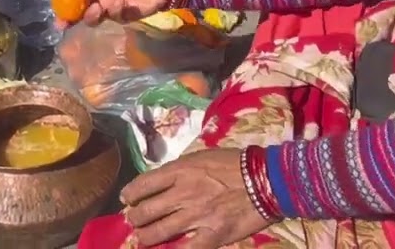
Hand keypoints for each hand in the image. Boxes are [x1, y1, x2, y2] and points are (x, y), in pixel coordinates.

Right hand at [51, 0, 170, 23]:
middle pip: (76, 5)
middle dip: (65, 13)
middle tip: (60, 20)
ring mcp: (108, 6)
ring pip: (89, 15)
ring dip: (88, 15)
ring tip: (95, 8)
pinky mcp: (121, 16)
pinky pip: (110, 17)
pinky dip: (112, 11)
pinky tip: (120, 3)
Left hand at [121, 149, 272, 247]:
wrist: (267, 179)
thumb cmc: (235, 164)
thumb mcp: (202, 157)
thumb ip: (180, 171)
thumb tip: (161, 182)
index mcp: (180, 172)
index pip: (143, 184)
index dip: (130, 194)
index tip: (127, 199)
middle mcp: (183, 194)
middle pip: (146, 211)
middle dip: (135, 218)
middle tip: (134, 220)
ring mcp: (197, 217)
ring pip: (159, 232)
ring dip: (146, 236)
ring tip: (143, 238)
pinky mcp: (213, 235)